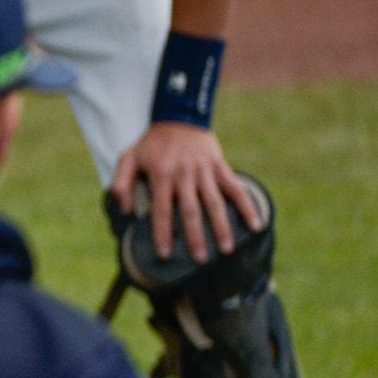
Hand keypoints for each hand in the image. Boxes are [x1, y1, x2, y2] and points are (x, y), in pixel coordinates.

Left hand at [109, 121, 259, 263]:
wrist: (180, 117)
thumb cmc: (151, 144)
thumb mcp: (128, 158)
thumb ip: (121, 184)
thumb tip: (124, 212)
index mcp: (161, 175)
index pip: (161, 209)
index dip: (163, 232)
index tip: (165, 254)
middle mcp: (184, 174)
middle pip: (191, 210)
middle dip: (196, 236)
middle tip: (200, 259)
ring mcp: (205, 171)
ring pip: (215, 202)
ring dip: (222, 227)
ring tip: (226, 249)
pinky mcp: (221, 167)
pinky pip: (236, 189)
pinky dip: (247, 207)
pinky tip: (256, 226)